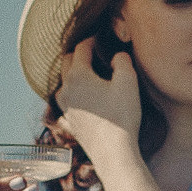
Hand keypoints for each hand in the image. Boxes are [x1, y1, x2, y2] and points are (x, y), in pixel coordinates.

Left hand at [57, 37, 140, 159]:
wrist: (113, 152)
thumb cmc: (121, 116)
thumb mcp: (128, 82)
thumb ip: (122, 61)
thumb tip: (117, 56)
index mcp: (78, 75)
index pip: (81, 49)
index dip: (91, 40)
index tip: (100, 38)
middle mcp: (66, 89)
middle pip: (66, 63)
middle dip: (78, 54)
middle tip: (92, 52)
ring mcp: (65, 107)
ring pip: (63, 83)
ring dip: (72, 74)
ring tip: (87, 73)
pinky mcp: (69, 122)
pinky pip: (66, 102)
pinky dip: (73, 94)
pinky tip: (82, 99)